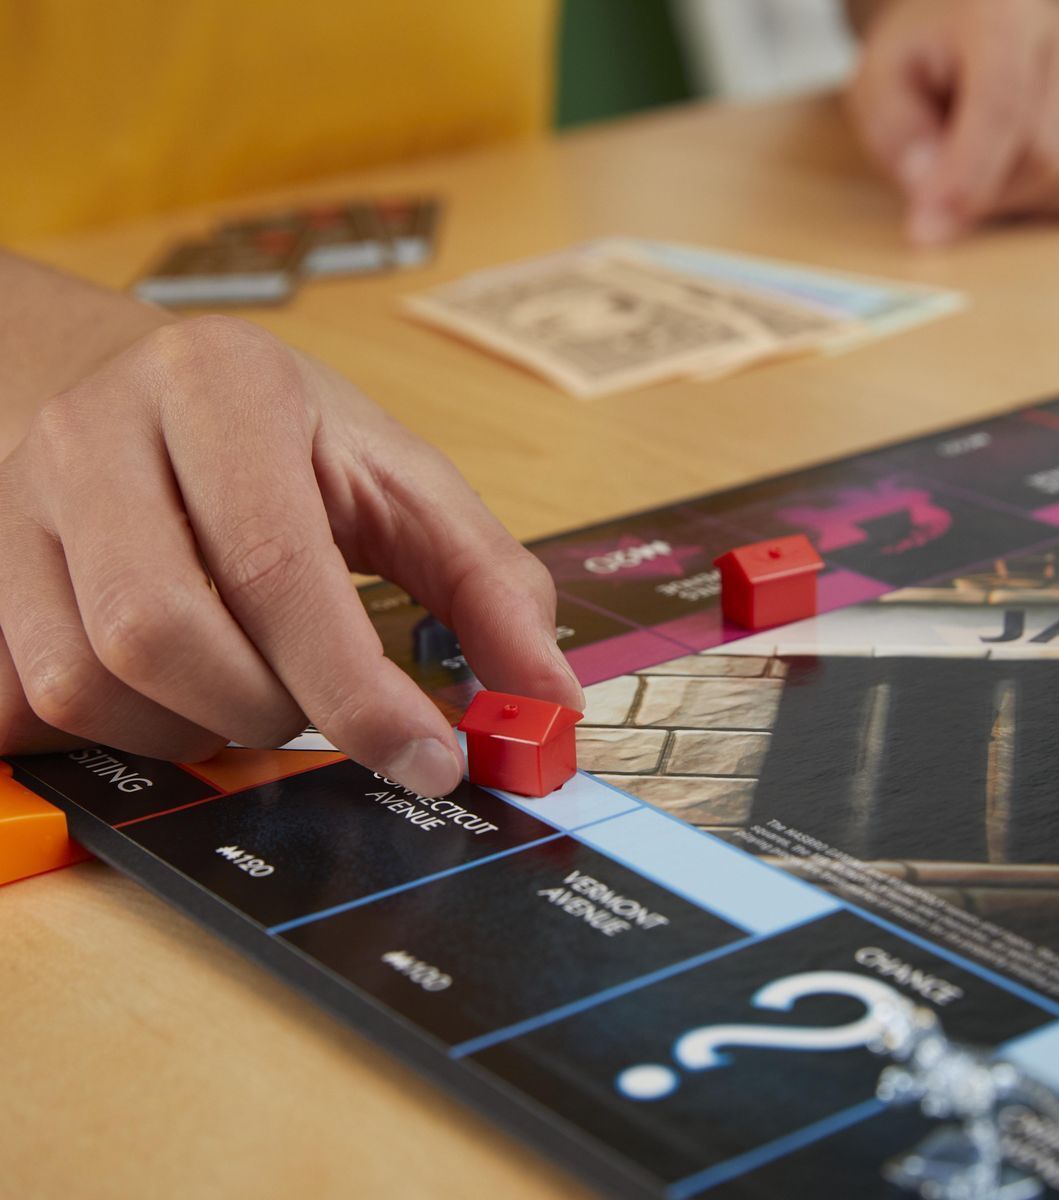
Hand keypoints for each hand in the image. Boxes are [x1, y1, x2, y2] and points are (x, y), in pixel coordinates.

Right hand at [0, 316, 582, 795]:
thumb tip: (548, 708)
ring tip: (253, 686)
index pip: (275, 565)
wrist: (150, 392)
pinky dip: (119, 733)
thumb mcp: (405, 485)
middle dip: (268, 708)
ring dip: (193, 728)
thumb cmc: (294, 443)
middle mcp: (96, 433)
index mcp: (221, 388)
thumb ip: (489, 586)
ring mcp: (17, 502)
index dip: (355, 688)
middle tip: (321, 704)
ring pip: (84, 682)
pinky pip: (25, 703)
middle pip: (160, 634)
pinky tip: (177, 696)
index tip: (429, 759)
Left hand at [848, 0, 1058, 244]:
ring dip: (1032, 203)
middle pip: (1046, 156)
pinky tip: (1032, 183)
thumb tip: (933, 195)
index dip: (966, 180)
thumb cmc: (922, 62)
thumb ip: (900, 137)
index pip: (1003, 108)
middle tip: (944, 197)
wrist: (967, 27)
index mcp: (1004, 14)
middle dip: (988, 199)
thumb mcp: (880, 88)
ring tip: (991, 177)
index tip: (928, 227)